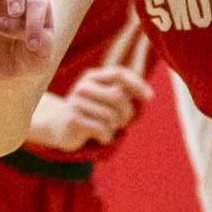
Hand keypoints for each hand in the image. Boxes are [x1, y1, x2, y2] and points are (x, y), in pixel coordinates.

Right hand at [0, 0, 54, 77]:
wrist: (16, 73)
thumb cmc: (33, 58)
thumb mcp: (42, 54)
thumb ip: (36, 37)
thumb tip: (8, 25)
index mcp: (37, 7)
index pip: (36, 3)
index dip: (35, 21)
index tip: (33, 45)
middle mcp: (16, 2)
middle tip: (15, 12)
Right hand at [27, 65, 149, 151]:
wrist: (60, 128)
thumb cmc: (91, 113)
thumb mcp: (105, 100)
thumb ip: (124, 93)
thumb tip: (148, 95)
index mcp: (92, 77)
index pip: (118, 73)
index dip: (137, 83)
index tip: (150, 97)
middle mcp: (83, 86)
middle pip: (118, 96)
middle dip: (127, 113)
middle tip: (123, 123)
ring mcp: (76, 102)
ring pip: (112, 116)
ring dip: (115, 127)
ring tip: (107, 129)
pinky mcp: (73, 120)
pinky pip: (102, 129)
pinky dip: (107, 137)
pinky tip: (101, 138)